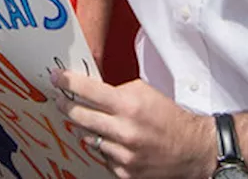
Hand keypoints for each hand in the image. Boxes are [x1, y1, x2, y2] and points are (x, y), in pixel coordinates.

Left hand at [53, 71, 214, 178]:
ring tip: (96, 121)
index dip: (68, 82)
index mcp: (129, 105)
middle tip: (61, 100)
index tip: (56, 78)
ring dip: (88, 128)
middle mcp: (123, 130)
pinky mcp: (124, 172)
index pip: (89, 91)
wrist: (191, 149)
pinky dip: (105, 148)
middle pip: (79, 116)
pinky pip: (102, 156)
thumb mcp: (145, 92)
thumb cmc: (168, 117)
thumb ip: (118, 91)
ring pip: (88, 137)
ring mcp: (122, 154)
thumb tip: (90, 88)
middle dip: (67, 105)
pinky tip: (115, 142)